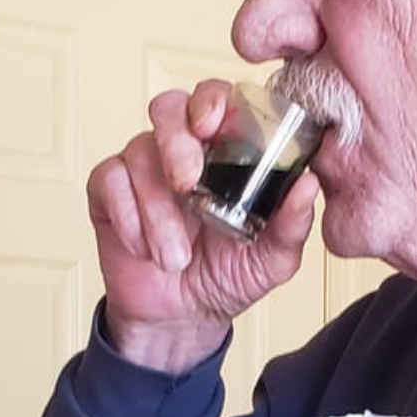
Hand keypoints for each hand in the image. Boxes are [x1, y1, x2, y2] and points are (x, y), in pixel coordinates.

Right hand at [86, 79, 318, 373]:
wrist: (182, 317)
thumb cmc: (228, 274)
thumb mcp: (273, 259)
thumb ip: (292, 224)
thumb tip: (308, 184)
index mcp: (226, 150)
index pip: (218, 98)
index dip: (211, 100)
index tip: (211, 126)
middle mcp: (182, 148)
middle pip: (168, 107)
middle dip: (176, 142)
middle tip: (186, 184)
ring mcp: (143, 165)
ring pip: (139, 153)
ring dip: (157, 210)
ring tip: (174, 256)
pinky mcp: (108, 189)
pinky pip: (109, 181)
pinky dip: (129, 219)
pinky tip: (145, 249)